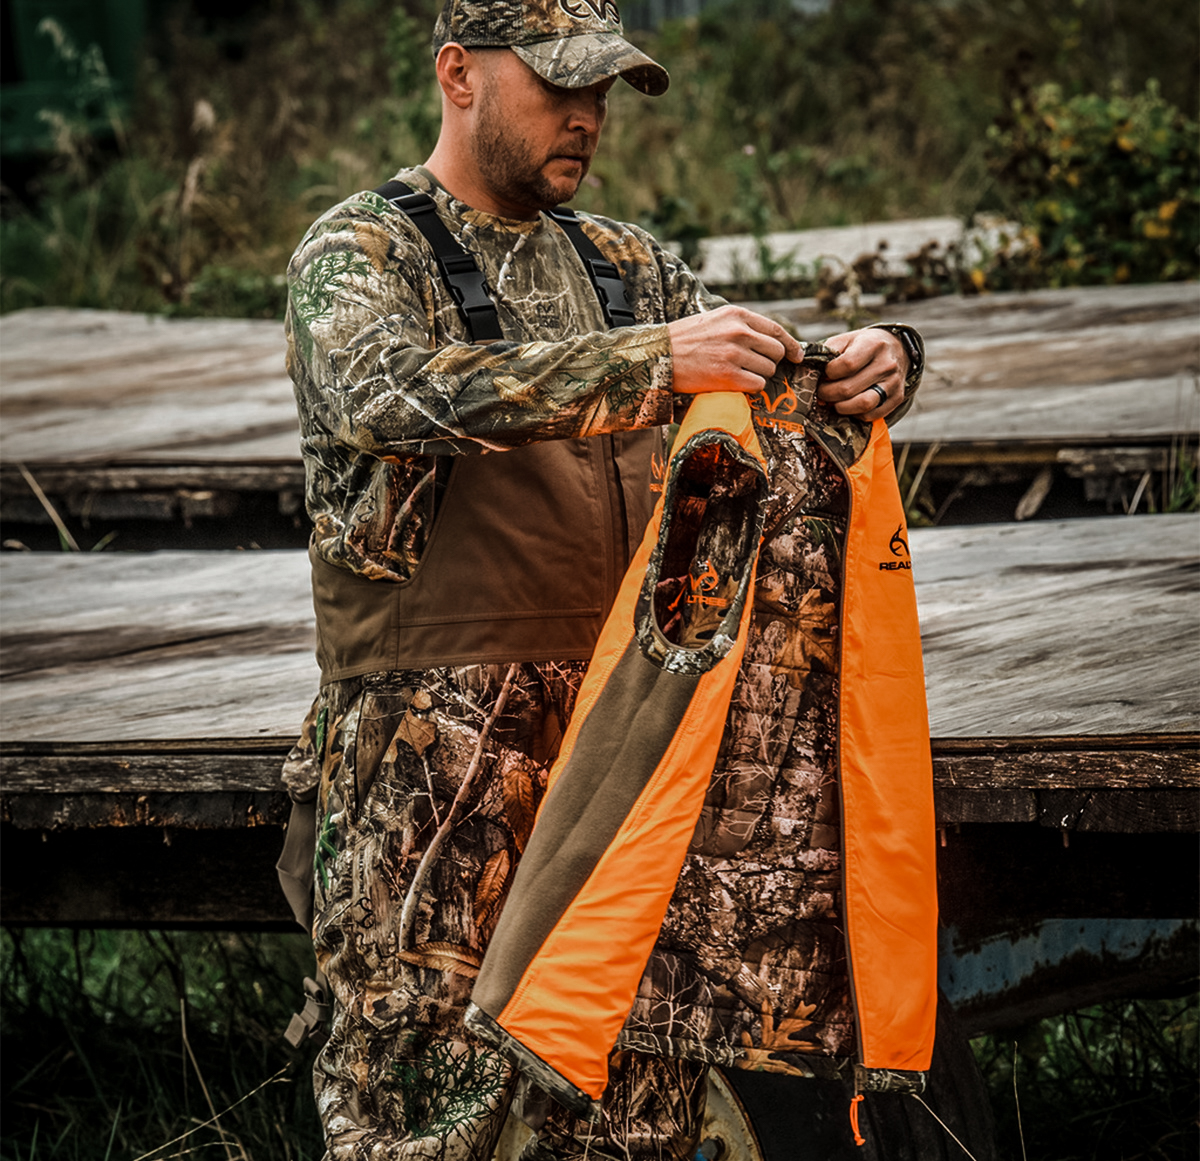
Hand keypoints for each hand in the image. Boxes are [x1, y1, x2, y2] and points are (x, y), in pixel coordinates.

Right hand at [668, 305, 803, 394]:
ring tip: (737, 375)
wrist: (658, 356)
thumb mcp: (714, 320)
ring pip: (768, 370)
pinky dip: (750, 388)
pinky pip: (756, 385)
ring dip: (758, 376)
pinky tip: (734, 384)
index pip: (776, 330)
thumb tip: (769, 341)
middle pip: (776, 352)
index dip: (791, 345)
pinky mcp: (727, 376)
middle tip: (755, 368)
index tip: (797, 355)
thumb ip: (741, 326)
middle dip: (770, 363)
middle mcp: (739, 332)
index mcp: (737, 315)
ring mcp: (734, 354)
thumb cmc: (684, 340)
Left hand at [817, 328, 908, 417]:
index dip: (828, 374)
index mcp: (873, 345)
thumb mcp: (846, 340)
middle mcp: (887, 364)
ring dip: (841, 407)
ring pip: (863, 405)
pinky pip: (872, 414)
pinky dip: (856, 414)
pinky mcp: (897, 398)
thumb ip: (827, 352)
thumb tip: (807, 370)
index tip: (823, 374)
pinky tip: (849, 406)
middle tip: (821, 392)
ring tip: (833, 402)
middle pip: (849, 389)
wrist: (896, 349)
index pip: (846, 365)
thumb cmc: (863, 346)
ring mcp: (894, 383)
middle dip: (828, 394)